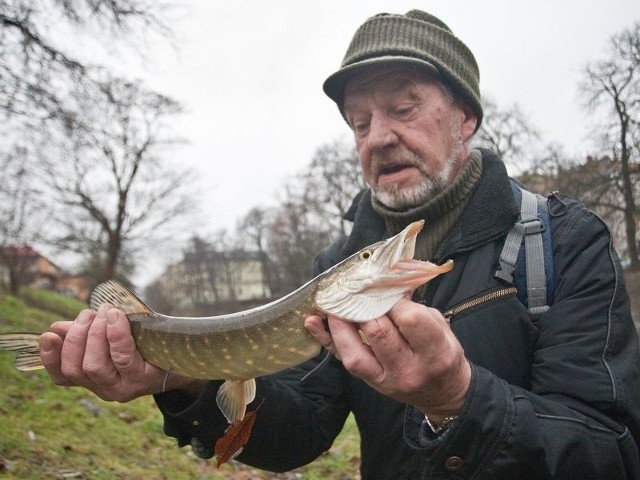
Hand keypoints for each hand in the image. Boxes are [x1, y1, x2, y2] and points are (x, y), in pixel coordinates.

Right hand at [39, 305, 201, 401]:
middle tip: (90, 313)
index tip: (48, 335)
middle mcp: (106, 389)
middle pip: (76, 368)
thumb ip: (87, 335)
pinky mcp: (143, 379)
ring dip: (95, 332)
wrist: (185, 357)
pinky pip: (123, 357)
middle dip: (78, 335)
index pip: (63, 376)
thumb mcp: (114, 339)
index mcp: (94, 380)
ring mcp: (125, 388)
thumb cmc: (146, 344)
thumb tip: (58, 328)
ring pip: (95, 365)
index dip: (50, 357)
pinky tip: (116, 316)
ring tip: (104, 312)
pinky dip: (115, 334)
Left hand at [305, 298, 469, 420]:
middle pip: (379, 333)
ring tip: (333, 304)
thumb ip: (414, 306)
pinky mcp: (371, 383)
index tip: (387, 290)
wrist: (443, 394)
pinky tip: (312, 322)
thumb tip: (386, 281)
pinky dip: (327, 340)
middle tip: (354, 290)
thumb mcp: (439, 326)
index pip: (409, 320)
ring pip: (355, 352)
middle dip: (364, 306)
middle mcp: (409, 370)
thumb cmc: (442, 352)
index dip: (394, 300)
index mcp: (435, 352)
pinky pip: (345, 361)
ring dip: (340, 324)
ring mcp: (387, 380)